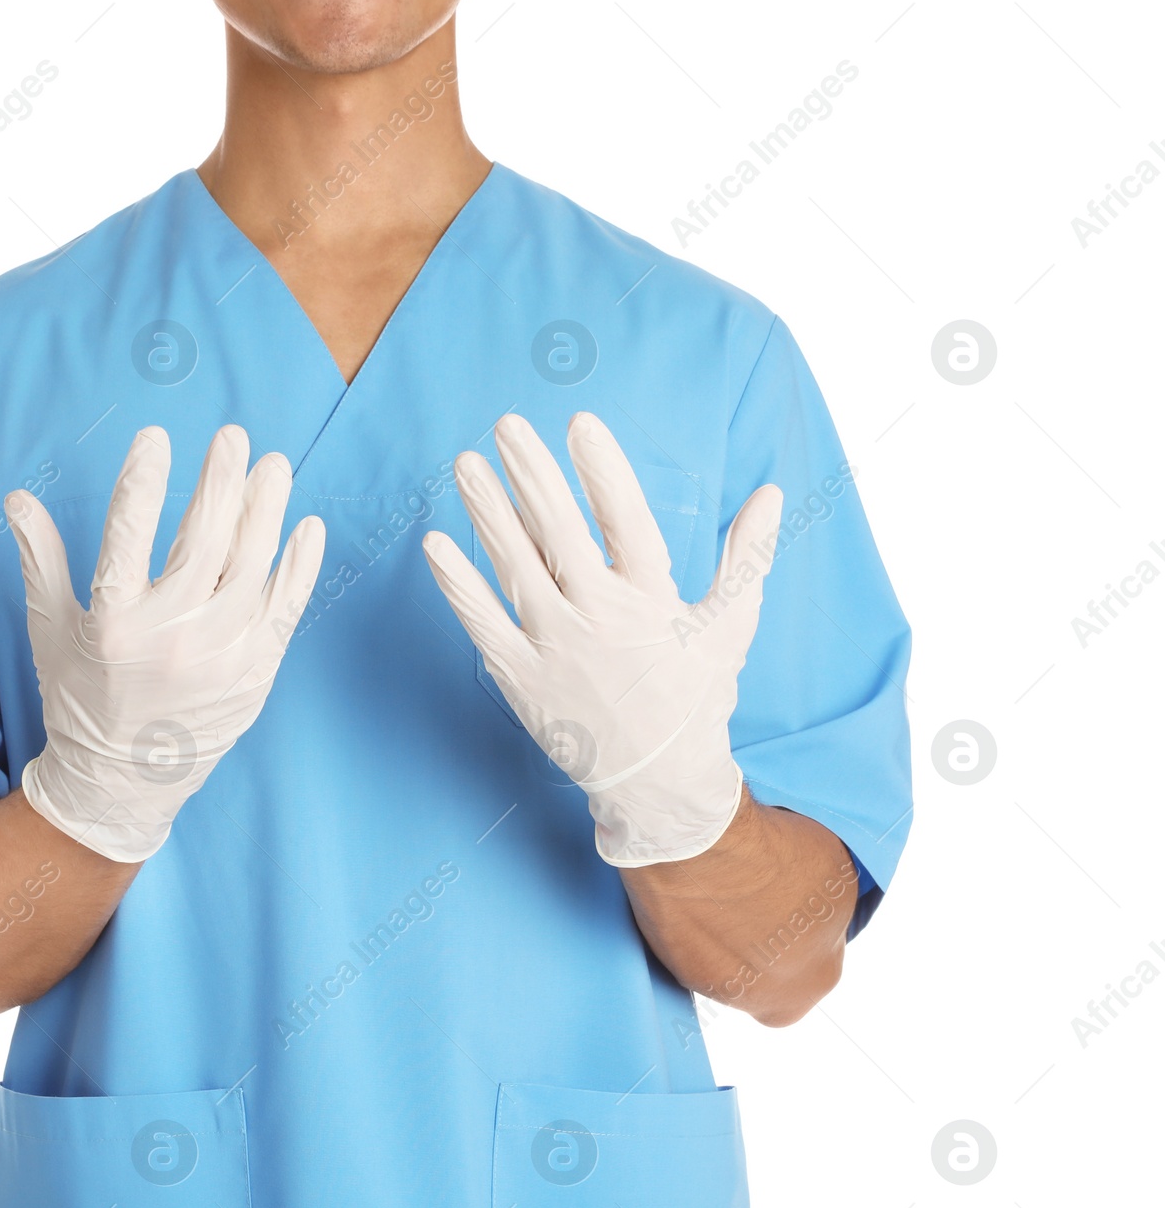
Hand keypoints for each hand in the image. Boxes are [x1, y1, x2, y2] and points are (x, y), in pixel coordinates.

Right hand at [6, 424, 324, 861]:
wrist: (122, 782)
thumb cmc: (80, 698)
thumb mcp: (51, 629)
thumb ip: (41, 558)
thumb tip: (18, 496)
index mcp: (114, 622)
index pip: (128, 533)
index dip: (143, 480)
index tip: (157, 437)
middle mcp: (171, 636)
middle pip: (204, 540)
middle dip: (220, 480)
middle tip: (232, 438)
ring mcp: (220, 655)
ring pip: (253, 566)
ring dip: (266, 509)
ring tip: (274, 466)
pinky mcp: (254, 672)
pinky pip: (286, 608)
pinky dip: (300, 566)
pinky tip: (307, 526)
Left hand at [422, 412, 781, 866]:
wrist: (657, 784)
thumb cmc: (694, 699)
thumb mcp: (730, 628)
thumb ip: (746, 558)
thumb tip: (772, 494)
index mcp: (652, 602)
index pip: (627, 521)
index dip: (603, 471)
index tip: (580, 423)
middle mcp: (600, 620)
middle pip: (559, 533)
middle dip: (531, 474)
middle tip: (506, 425)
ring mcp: (555, 649)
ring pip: (515, 567)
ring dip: (487, 513)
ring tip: (465, 464)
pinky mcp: (521, 678)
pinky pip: (483, 622)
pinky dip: (458, 584)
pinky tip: (436, 544)